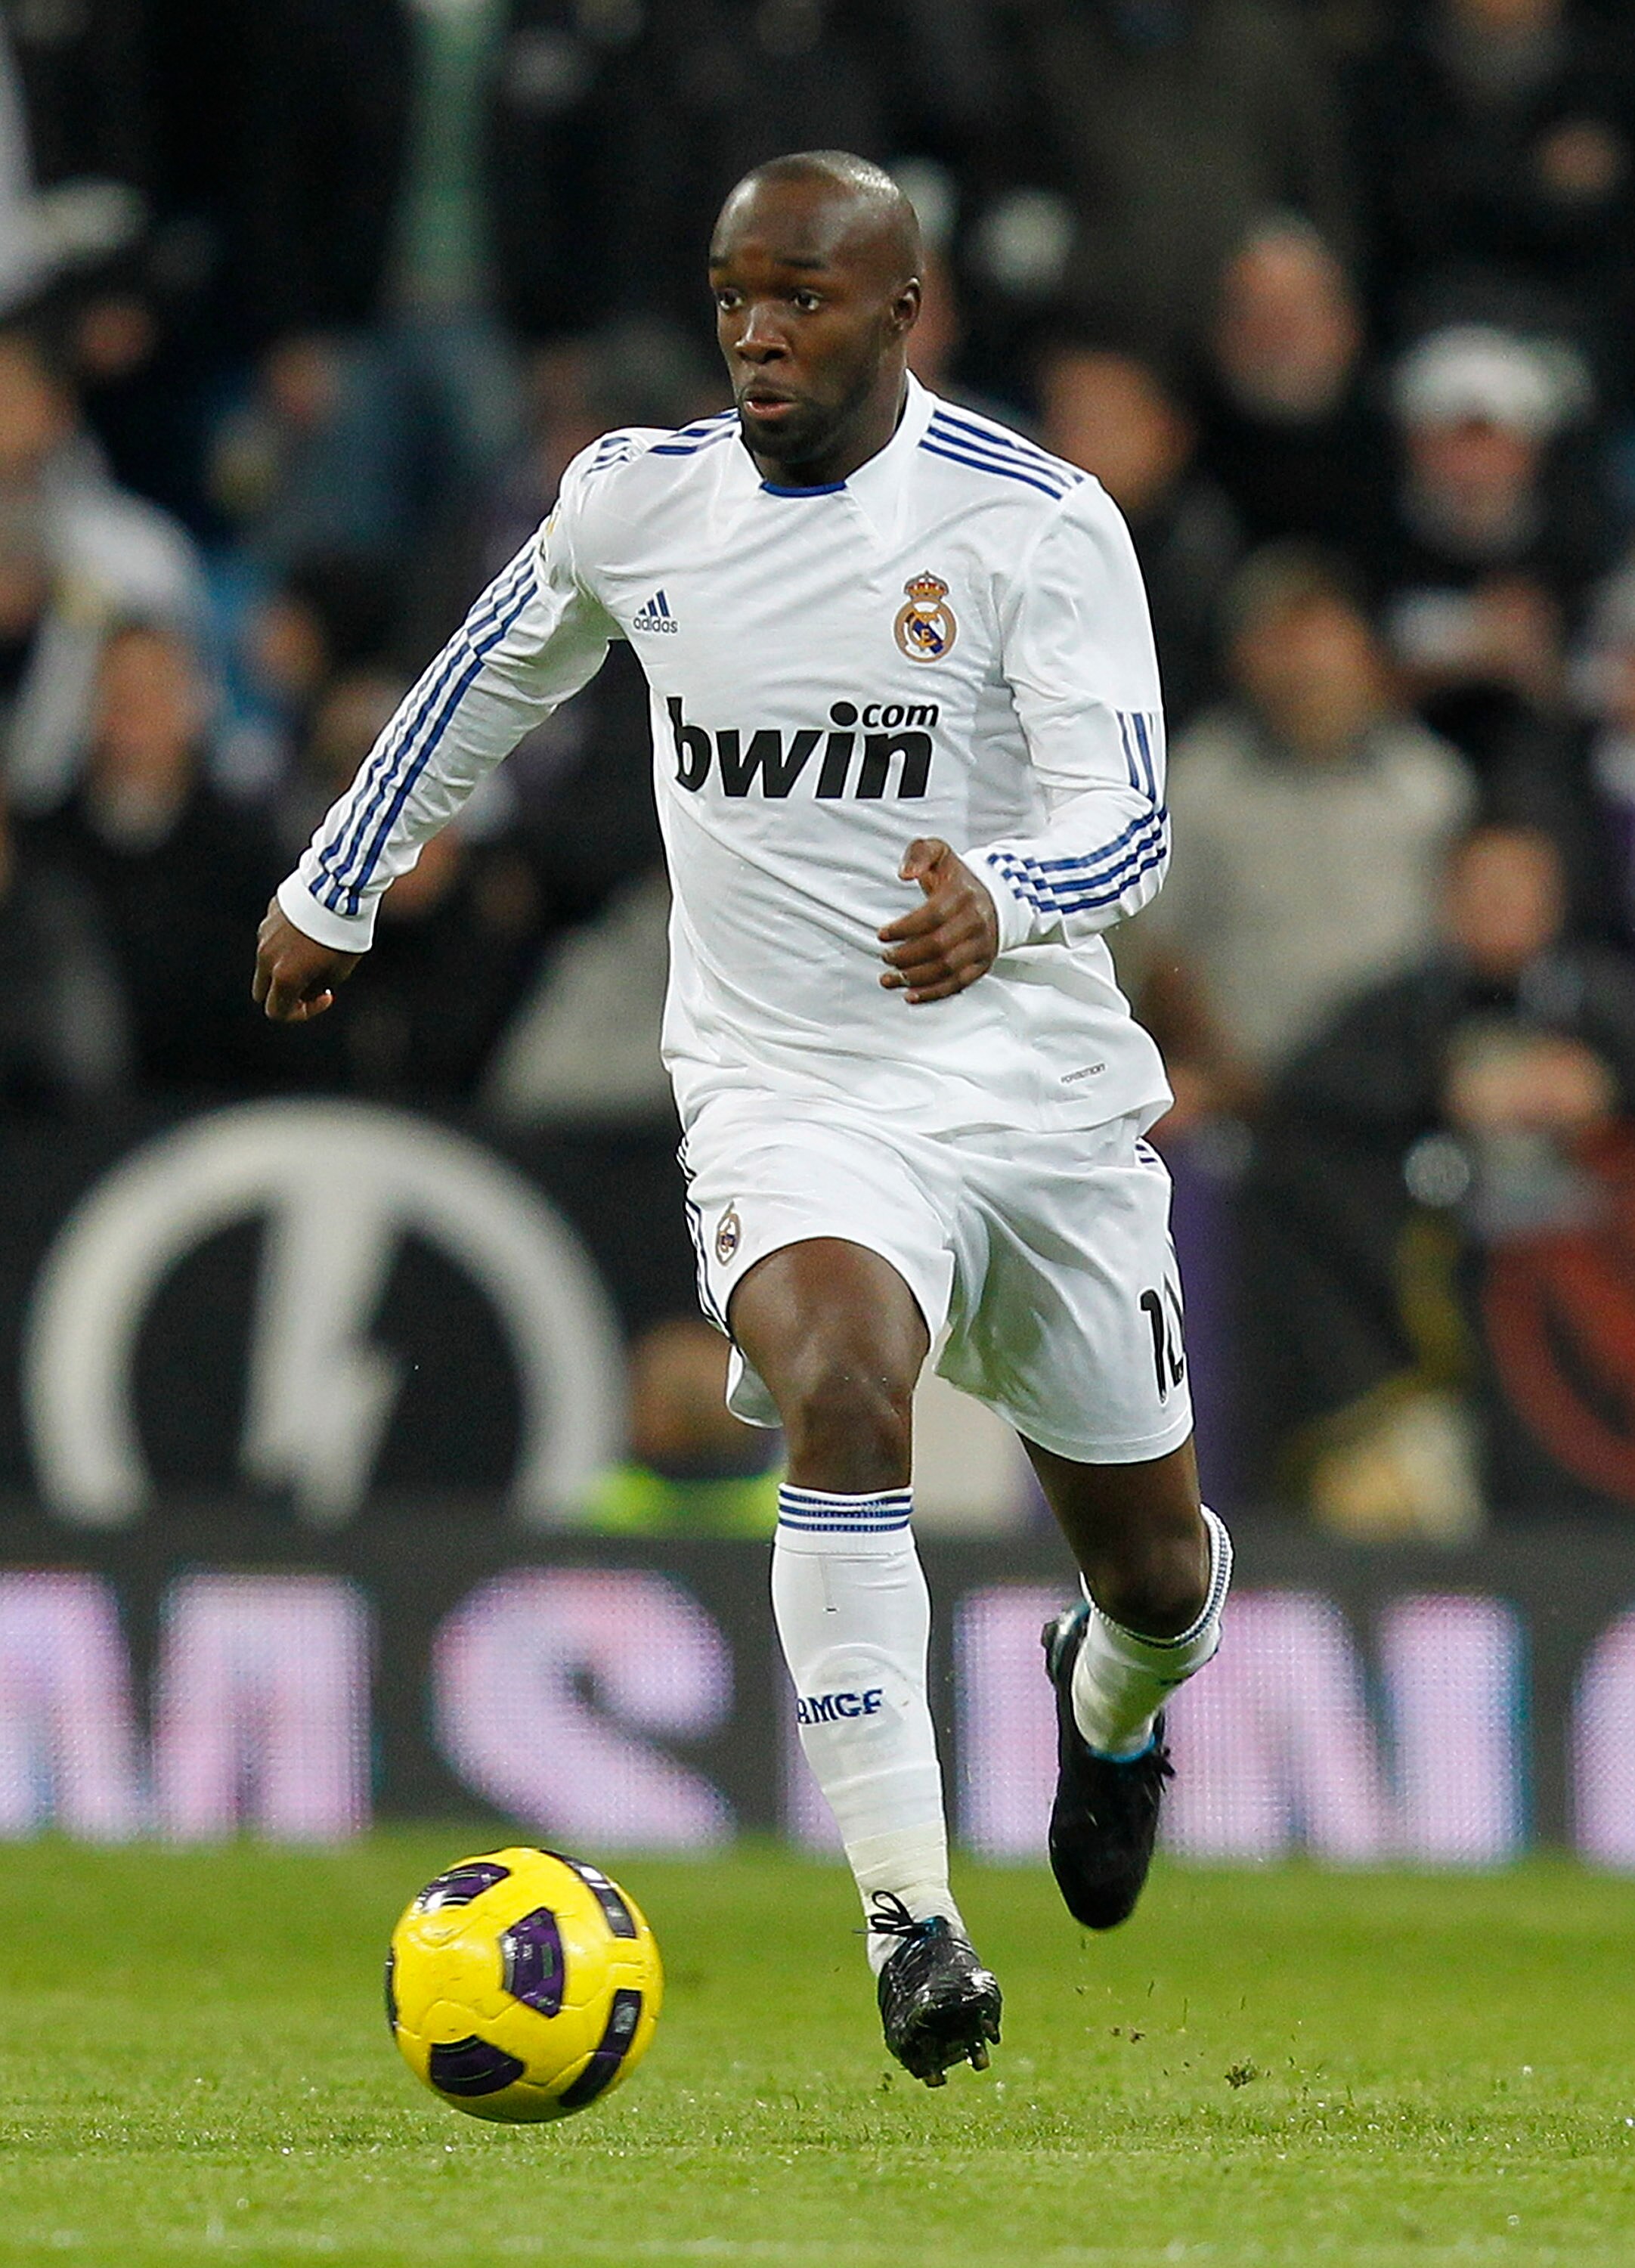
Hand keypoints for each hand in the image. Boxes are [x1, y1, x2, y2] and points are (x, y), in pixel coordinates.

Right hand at [252, 900, 358, 1021]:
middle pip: (262, 992)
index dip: (301, 1013)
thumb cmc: (344, 933)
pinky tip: (310, 930)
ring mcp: (264, 934)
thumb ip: (315, 988)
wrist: (340, 889)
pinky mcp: (269, 914)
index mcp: (283, 976)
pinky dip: (286, 943)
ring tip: (313, 952)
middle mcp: (266, 956)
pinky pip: (272, 937)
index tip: (323, 996)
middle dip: (284, 994)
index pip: (276, 1012)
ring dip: (283, 967)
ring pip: (266, 962)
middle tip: (311, 983)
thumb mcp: (339, 972)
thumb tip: (305, 990)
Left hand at [878, 838, 998, 1004]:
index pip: (933, 915)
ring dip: (914, 978)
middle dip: (906, 956)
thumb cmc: (957, 880)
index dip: (904, 928)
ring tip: (890, 979)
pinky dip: (933, 993)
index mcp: (964, 894)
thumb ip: (919, 853)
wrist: (995, 898)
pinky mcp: (982, 964)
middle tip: (885, 957)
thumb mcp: (940, 854)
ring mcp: (981, 945)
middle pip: (938, 946)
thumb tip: (904, 873)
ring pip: (947, 969)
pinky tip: (911, 995)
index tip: (882, 935)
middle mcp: (976, 921)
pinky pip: (958, 984)